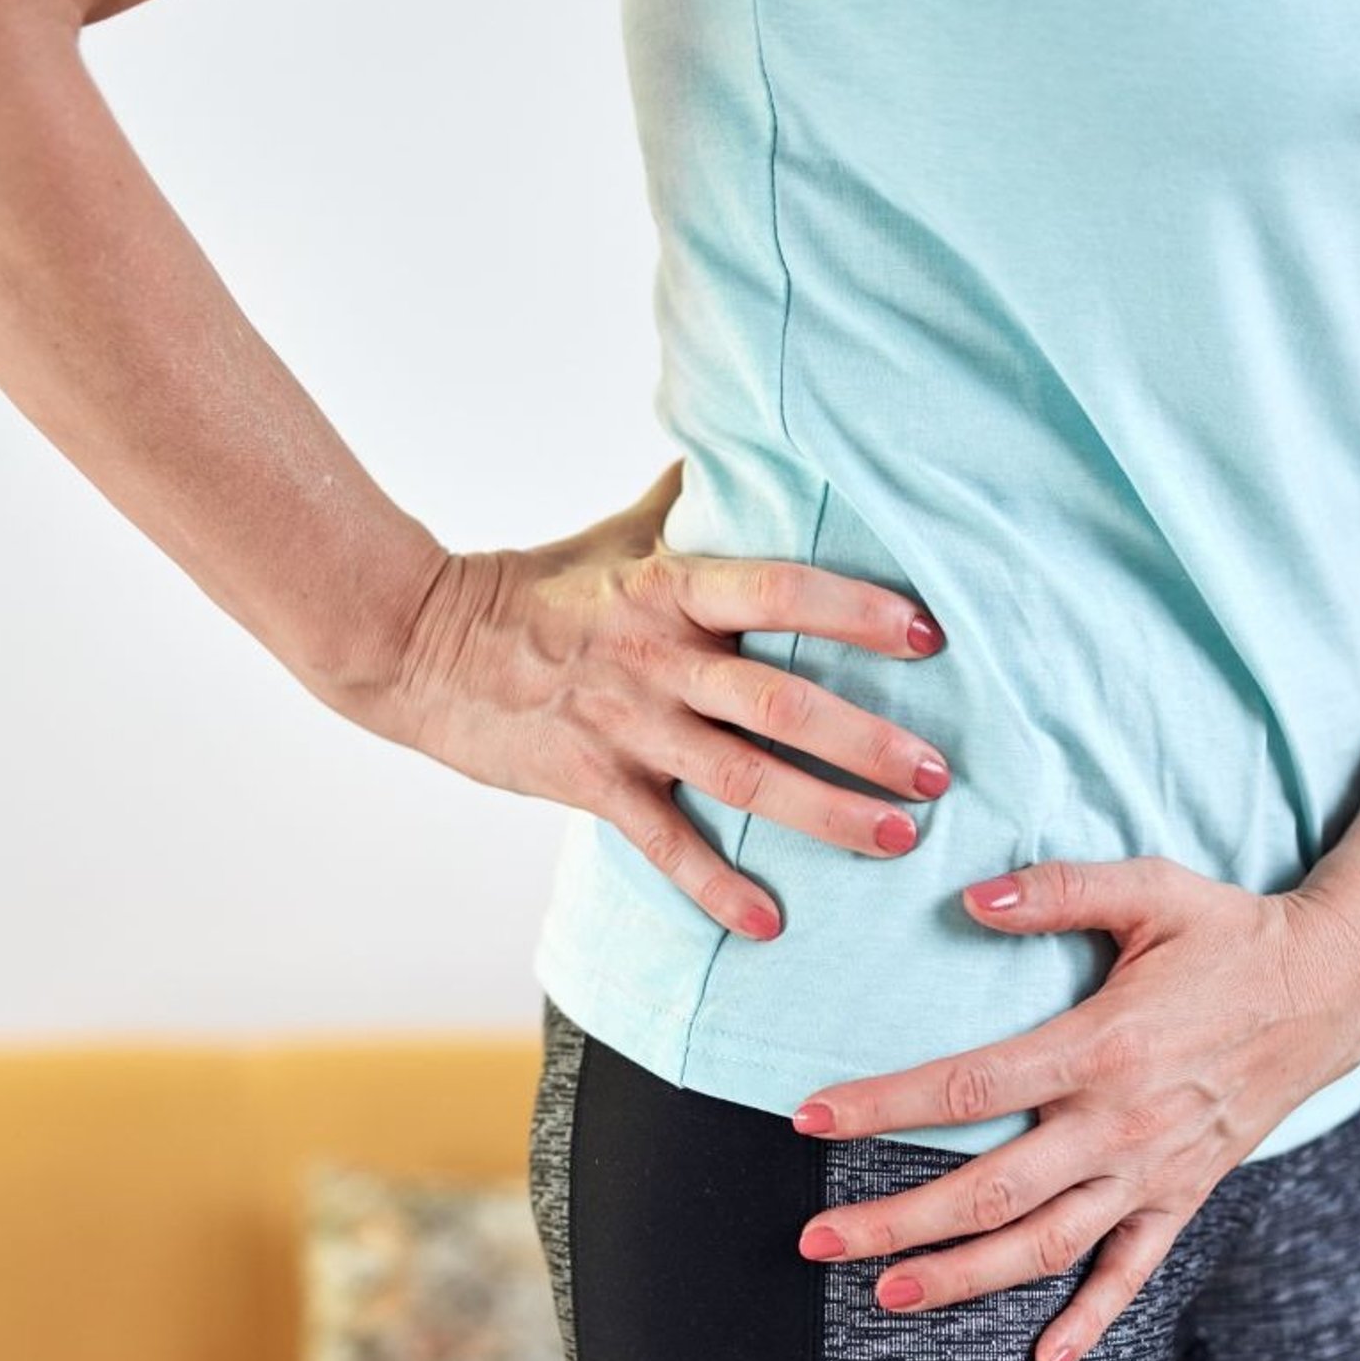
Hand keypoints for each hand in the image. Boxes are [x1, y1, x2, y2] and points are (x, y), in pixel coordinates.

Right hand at [327, 460, 953, 940]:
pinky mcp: (588, 785)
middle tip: (938, 773)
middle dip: (866, 742)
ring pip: (741, 778)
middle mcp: (656, 658)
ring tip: (896, 840)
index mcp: (670, 587)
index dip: (854, 611)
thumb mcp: (620, 534)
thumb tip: (760, 434)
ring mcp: (624, 728)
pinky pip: (663, 846)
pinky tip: (769, 926)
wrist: (421, 645)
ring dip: (825, 815)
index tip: (929, 634)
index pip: (778, 590)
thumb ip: (696, 500)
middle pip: (779, 702)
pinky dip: (716, 889)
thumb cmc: (537, 586)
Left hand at [788, 855, 1359, 1360]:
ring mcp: (1154, 1171)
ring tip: (886, 1295)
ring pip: (1044, 1243)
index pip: (967, 1089)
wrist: (1335, 989)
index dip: (882, 1106)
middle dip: (896, 1222)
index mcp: (1102, 1046)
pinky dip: (1092, 1321)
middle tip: (816, 1241)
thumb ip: (1060, 888)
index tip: (808, 1119)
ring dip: (962, 1277)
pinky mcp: (1184, 1196)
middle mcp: (1121, 1123)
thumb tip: (971, 899)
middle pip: (988, 1189)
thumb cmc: (1231, 933)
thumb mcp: (1153, 888)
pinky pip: (1133, 1272)